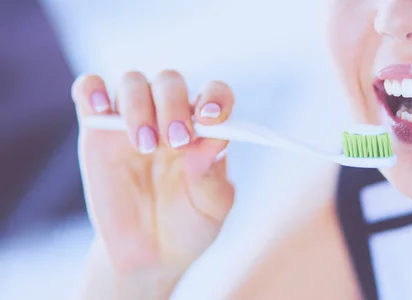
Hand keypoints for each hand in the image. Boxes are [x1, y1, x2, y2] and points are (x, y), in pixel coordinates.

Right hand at [71, 70, 234, 297]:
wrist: (149, 253)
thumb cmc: (188, 224)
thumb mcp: (211, 207)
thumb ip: (212, 176)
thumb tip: (212, 141)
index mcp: (203, 128)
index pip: (213, 93)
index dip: (214, 97)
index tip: (211, 117)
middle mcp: (169, 115)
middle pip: (170, 82)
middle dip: (173, 105)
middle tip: (176, 141)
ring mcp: (132, 119)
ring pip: (133, 82)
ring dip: (139, 106)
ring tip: (145, 146)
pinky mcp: (97, 129)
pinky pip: (89, 91)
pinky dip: (92, 89)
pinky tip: (102, 108)